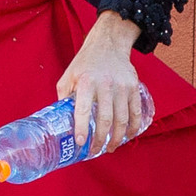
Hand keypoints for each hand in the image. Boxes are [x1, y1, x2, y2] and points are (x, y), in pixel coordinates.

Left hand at [56, 10, 142, 156]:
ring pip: (122, 119)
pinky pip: (136, 112)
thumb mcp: (69, 75)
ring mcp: (121, 87)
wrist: (108, 44)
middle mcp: (105, 85)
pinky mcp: (133, 87)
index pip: (82, 110)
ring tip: (110, 148)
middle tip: (95, 150)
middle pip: (105, 119)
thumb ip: (64, 96)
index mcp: (86, 82)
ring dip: (117, 138)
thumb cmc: (85, 63)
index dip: (81, 128)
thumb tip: (60, 118)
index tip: (80, 143)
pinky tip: (128, 137)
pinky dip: (134, 128)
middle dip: (100, 139)